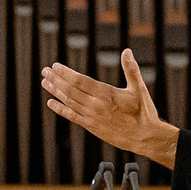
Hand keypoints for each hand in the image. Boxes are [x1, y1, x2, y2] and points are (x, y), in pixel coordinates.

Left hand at [41, 50, 181, 164]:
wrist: (145, 137)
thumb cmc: (143, 112)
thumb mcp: (139, 88)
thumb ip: (131, 69)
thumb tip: (127, 51)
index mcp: (106, 94)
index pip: (79, 81)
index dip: (65, 73)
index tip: (55, 66)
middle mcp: (96, 105)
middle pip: (70, 90)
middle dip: (56, 79)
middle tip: (45, 71)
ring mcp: (92, 117)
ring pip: (69, 102)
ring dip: (56, 91)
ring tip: (45, 82)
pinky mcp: (91, 127)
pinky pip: (72, 117)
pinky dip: (61, 109)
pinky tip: (51, 103)